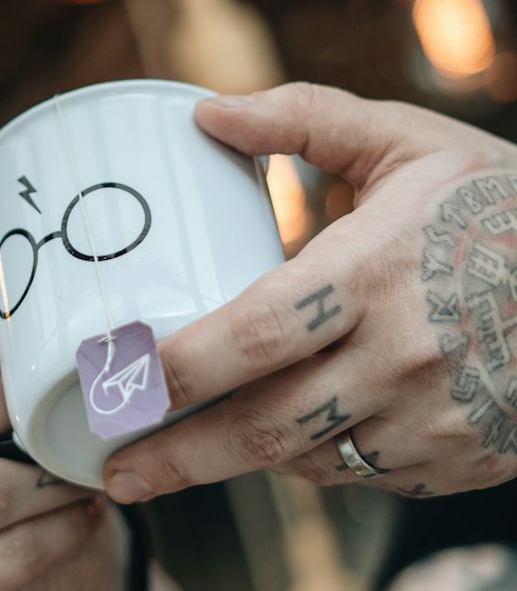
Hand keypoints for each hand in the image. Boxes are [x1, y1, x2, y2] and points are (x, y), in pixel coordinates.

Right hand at [0, 243, 127, 590]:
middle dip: (20, 406)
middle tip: (59, 413)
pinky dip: (62, 532)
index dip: (4, 340)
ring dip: (53, 479)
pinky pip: (11, 556)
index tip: (40, 358)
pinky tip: (78, 515)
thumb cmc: (6, 445)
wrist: (29, 564)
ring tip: (80, 467)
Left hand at [103, 82, 516, 503]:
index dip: (175, 367)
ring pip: (310, 461)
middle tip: (112, 470)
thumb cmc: (498, 201)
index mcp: (376, 270)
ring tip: (176, 456)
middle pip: (265, 426)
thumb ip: (304, 120)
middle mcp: (402, 356)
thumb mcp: (408, 141)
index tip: (112, 380)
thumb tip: (205, 113)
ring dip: (239, 462)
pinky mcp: (461, 459)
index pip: (254, 332)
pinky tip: (284, 441)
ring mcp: (435, 419)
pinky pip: (364, 477)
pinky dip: (315, 462)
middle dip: (177, 456)